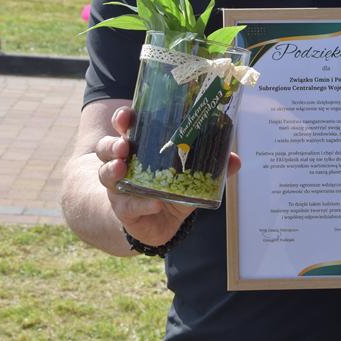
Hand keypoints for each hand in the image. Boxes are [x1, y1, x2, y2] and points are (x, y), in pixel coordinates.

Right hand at [95, 106, 240, 247]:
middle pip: (108, 147)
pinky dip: (140, 204)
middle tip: (123, 144)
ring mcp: (118, 187)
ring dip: (112, 169)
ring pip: (106, 174)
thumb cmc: (171, 190)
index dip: (122, 119)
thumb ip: (213, 168)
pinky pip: (126, 206)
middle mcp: (123, 164)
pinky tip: (153, 203)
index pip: (125, 127)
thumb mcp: (192, 176)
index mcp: (139, 147)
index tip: (126, 116)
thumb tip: (235, 159)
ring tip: (122, 166)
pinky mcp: (123, 209)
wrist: (158, 223)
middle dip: (112, 143)